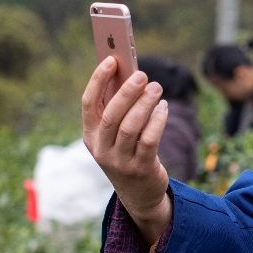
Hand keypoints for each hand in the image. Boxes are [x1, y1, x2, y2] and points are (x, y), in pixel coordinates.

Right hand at [82, 56, 172, 244]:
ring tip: (157, 88)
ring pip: (131, 127)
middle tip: (143, 75)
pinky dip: (157, 120)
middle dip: (127, 92)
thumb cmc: (127, 152)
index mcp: (90, 135)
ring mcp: (120, 161)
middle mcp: (101, 149)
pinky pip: (149, 140)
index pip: (88, 104)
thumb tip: (130, 73)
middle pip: (111, 115)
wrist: (138, 193)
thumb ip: (118, 108)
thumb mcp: (116, 134)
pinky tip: (164, 107)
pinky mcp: (141, 168)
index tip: (111, 60)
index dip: (98, 80)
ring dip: (145, 104)